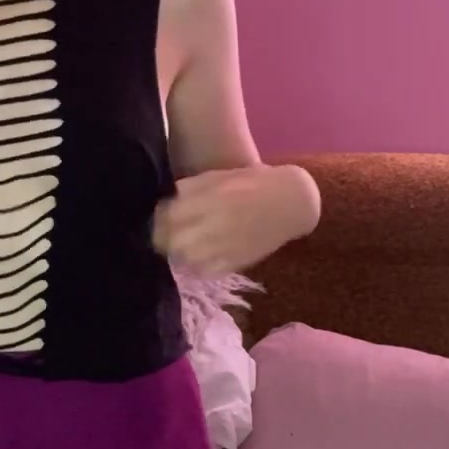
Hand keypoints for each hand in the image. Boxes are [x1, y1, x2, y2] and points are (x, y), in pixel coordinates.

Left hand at [152, 167, 309, 274]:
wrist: (290, 202)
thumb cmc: (252, 183)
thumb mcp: (218, 177)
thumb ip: (190, 188)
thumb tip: (169, 199)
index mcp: (203, 201)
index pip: (164, 217)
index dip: (157, 218)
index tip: (158, 217)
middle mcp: (209, 226)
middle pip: (169, 241)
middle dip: (163, 237)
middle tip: (166, 233)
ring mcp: (221, 247)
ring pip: (183, 258)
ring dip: (178, 252)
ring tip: (183, 245)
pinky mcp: (234, 263)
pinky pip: (204, 271)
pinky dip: (198, 265)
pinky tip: (202, 255)